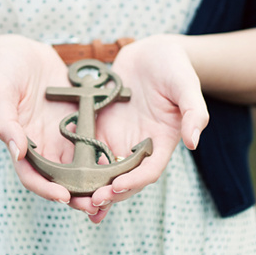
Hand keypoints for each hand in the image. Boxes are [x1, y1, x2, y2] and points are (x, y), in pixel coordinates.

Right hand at [0, 36, 100, 214]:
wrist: (25, 53)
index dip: (46, 190)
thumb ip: (6, 122)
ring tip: (112, 193)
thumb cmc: (6, 71)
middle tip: (94, 207)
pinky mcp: (79, 128)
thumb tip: (17, 152)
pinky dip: (106, 159)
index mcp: (22, 146)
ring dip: (95, 184)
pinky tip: (123, 164)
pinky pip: (94, 147)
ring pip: (80, 170)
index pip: (32, 177)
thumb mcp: (1, 92)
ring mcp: (62, 140)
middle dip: (77, 196)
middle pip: (59, 181)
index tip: (63, 197)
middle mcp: (43, 149)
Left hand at [85, 35, 209, 222]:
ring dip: (90, 188)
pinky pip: (87, 152)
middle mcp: (138, 148)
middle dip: (109, 193)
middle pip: (123, 179)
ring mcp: (118, 140)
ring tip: (75, 200)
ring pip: (103, 173)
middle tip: (92, 202)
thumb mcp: (187, 86)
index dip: (134, 182)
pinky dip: (76, 167)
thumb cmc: (174, 67)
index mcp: (160, 143)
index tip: (118, 187)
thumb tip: (193, 142)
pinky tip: (61, 177)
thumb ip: (194, 113)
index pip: (148, 171)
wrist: (153, 52)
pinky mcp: (100, 130)